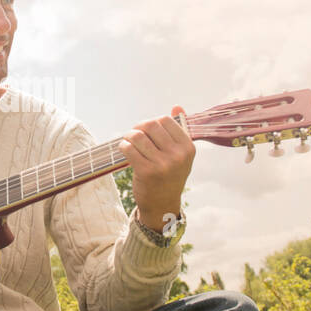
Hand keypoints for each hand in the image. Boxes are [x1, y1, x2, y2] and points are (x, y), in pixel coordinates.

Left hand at [117, 105, 195, 230]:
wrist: (162, 204)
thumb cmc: (169, 175)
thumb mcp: (180, 154)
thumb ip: (178, 130)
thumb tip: (177, 106)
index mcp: (188, 148)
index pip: (166, 120)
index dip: (152, 122)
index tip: (146, 131)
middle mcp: (178, 155)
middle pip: (151, 125)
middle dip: (138, 127)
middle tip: (134, 135)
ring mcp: (163, 164)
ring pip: (138, 135)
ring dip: (128, 136)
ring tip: (128, 142)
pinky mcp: (147, 172)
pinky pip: (129, 148)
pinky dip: (123, 146)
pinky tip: (125, 150)